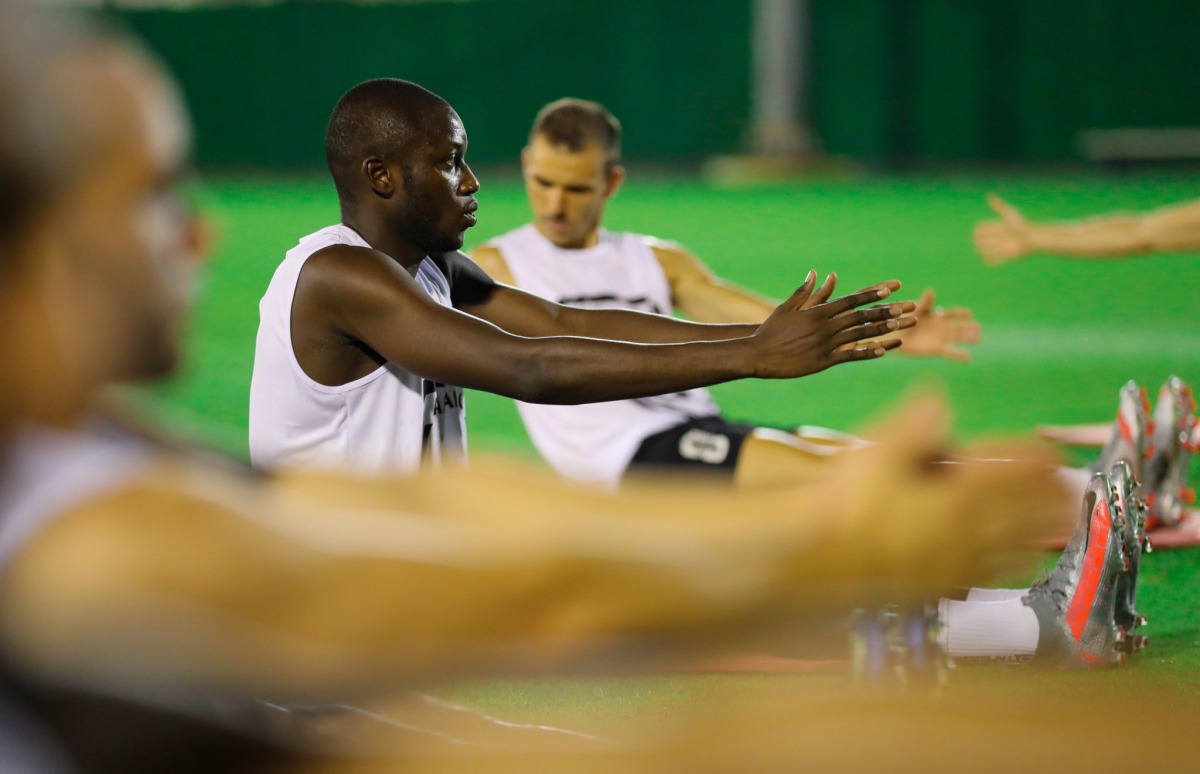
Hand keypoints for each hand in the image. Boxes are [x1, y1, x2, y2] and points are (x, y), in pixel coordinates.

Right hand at [750, 273, 916, 378]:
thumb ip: (805, 291)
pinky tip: (883, 350)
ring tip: (903, 326)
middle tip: (907, 307)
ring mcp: (827, 345)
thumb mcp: (786, 307)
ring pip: (861, 335)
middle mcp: (826, 327)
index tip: (890, 290)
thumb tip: (816, 272)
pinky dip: (868, 352)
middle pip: (862, 317)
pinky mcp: (825, 361)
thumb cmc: (771, 331)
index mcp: (818, 313)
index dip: (871, 295)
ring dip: (884, 330)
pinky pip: (851, 356)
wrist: (758, 355)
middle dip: (886, 311)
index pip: (851, 301)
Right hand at [813, 393, 1069, 600]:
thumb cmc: (843, 504)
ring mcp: (958, 562)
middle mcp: (965, 530)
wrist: (819, 562)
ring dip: (1044, 531)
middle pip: (1022, 512)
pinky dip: (1019, 562)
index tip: (1051, 453)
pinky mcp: (946, 585)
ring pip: (1016, 545)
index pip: (1006, 472)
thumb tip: (937, 395)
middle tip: (1073, 489)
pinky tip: (1025, 560)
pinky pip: (995, 573)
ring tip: (1065, 524)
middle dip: (1050, 498)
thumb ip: (911, 428)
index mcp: (954, 495)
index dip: (1031, 460)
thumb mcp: (872, 455)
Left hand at [894, 289, 979, 361]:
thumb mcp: (916, 310)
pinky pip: (950, 352)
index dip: (960, 313)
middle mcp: (942, 327)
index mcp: (937, 316)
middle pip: (959, 327)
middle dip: (968, 328)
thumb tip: (931, 291)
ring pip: (958, 338)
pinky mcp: (936, 349)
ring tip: (978, 338)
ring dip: (968, 338)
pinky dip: (959, 355)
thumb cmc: (904, 319)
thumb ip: (924, 303)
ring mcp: (940, 338)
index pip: (952, 314)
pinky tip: (969, 357)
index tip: (969, 314)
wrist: (895, 334)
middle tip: (978, 328)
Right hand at [973, 194, 1031, 264]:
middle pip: (981, 240)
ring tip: (981, 250)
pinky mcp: (1006, 256)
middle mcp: (998, 237)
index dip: (978, 229)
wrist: (1032, 237)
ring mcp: (1001, 247)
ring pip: (985, 251)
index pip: (982, 229)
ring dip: (982, 251)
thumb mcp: (1008, 213)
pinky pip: (995, 261)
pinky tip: (986, 262)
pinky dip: (990, 262)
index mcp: (997, 227)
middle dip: (978, 241)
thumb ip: (998, 206)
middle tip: (980, 240)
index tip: (979, 229)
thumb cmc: (1021, 224)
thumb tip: (989, 195)